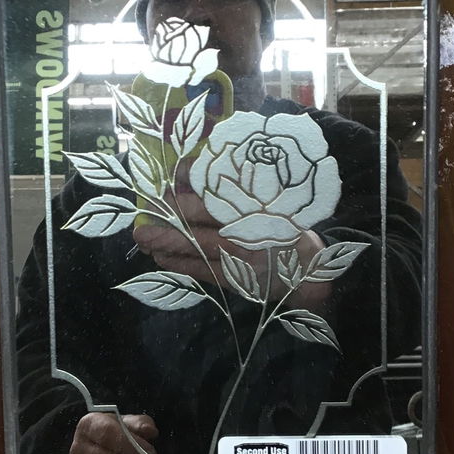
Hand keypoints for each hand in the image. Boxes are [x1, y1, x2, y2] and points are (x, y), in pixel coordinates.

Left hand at [133, 178, 330, 309]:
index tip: (168, 185)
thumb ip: (238, 190)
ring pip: (200, 249)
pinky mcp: (238, 280)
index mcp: (258, 209)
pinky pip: (204, 273)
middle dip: (170, 219)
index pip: (219, 197)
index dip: (190, 191)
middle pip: (203, 224)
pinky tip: (161, 259)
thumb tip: (193, 173)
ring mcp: (243, 259)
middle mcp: (250, 233)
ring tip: (144, 239)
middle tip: (143, 217)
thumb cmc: (284, 227)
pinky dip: (181, 265)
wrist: (310, 270)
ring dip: (169, 244)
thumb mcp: (270, 202)